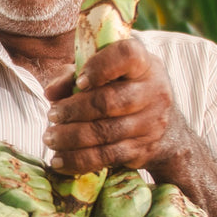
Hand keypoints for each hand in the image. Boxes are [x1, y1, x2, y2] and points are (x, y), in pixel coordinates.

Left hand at [42, 37, 189, 175]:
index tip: (80, 81)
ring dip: (70, 137)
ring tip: (50, 138)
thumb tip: (51, 92)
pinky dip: (78, 160)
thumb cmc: (121, 91)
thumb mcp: (100, 75)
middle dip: (73, 110)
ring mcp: (151, 123)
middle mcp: (153, 91)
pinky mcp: (143, 150)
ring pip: (105, 132)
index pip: (128, 56)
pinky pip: (106, 157)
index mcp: (143, 64)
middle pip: (109, 101)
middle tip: (52, 115)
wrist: (165, 129)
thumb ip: (71, 76)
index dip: (101, 67)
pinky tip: (59, 160)